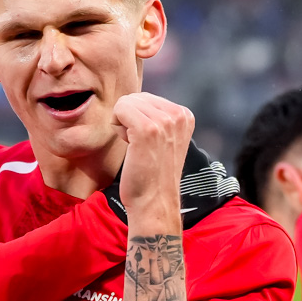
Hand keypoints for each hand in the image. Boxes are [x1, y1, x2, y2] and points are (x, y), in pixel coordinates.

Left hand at [112, 93, 193, 227]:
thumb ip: (156, 116)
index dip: (137, 119)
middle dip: (128, 119)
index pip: (146, 98)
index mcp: (185, 115)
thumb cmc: (152, 173)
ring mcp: (165, 121)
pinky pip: (120, 108)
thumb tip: (133, 98)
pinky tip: (129, 145)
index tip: (147, 143)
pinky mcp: (148, 129)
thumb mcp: (164, 139)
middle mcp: (179, 115)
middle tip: (139, 146)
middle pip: (135, 97)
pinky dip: (116, 126)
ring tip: (136, 148)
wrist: (154, 202)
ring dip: (122, 124)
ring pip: (126, 102)